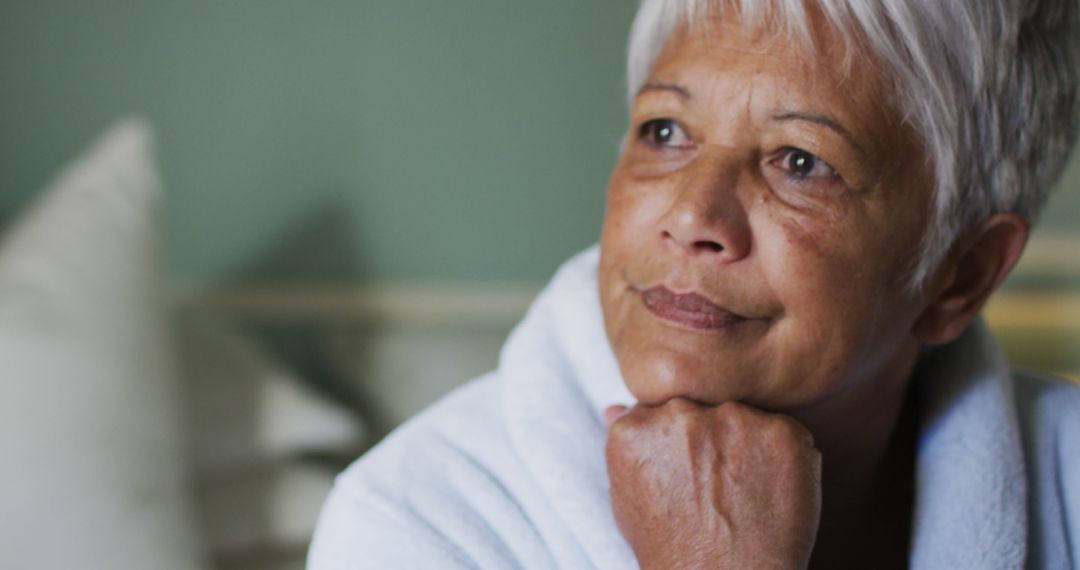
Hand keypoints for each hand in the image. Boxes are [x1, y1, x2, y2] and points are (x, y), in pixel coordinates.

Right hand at [605, 398, 821, 569]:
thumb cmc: (673, 550)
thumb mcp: (630, 501)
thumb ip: (628, 449)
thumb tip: (615, 408)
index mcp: (637, 428)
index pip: (662, 411)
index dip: (680, 443)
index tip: (689, 472)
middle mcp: (681, 414)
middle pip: (702, 408)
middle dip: (711, 439)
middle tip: (718, 487)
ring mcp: (734, 420)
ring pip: (744, 417)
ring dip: (747, 445)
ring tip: (744, 495)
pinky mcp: (781, 433)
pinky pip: (786, 433)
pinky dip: (784, 459)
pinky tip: (770, 493)